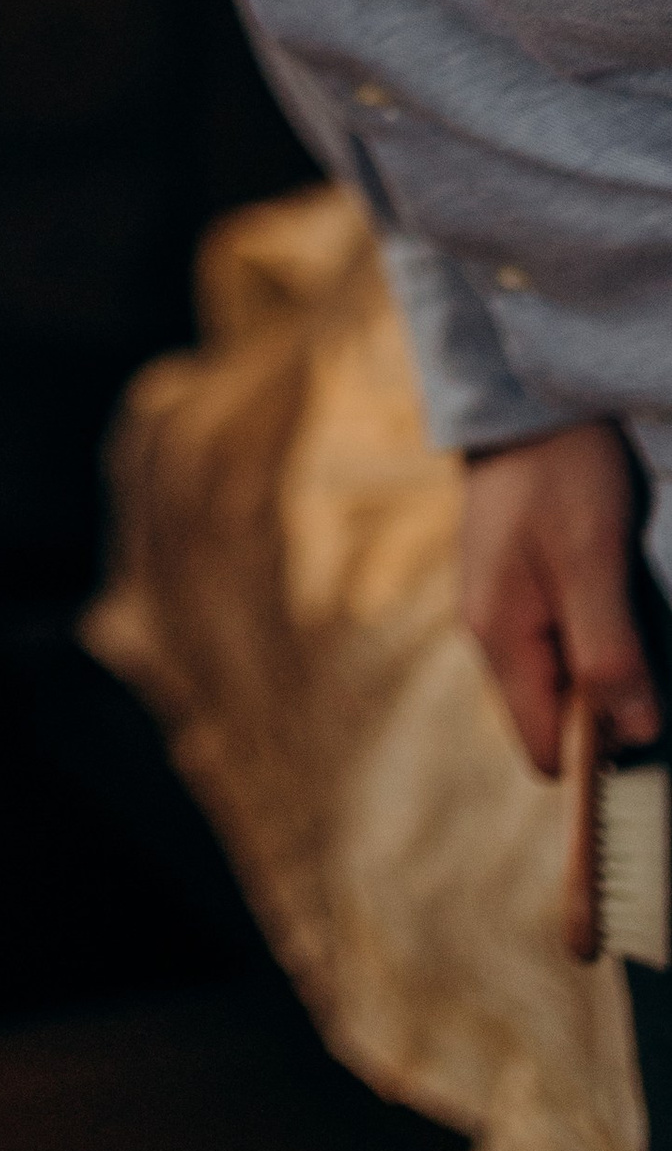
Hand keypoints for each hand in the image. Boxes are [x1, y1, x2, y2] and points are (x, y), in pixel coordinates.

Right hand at [457, 419, 659, 776]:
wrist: (525, 396)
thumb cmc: (558, 471)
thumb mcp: (592, 560)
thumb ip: (607, 650)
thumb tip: (633, 735)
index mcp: (499, 635)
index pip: (546, 747)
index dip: (599, 755)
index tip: (649, 724)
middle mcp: (494, 630)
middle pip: (560, 714)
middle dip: (613, 703)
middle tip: (656, 653)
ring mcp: (507, 605)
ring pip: (569, 674)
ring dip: (613, 661)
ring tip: (641, 606)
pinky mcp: (524, 582)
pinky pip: (568, 636)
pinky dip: (604, 628)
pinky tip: (624, 585)